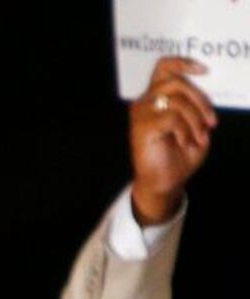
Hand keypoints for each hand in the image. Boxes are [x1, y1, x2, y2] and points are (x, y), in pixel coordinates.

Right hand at [130, 57, 215, 224]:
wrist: (166, 181)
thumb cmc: (180, 153)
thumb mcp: (196, 123)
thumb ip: (195, 104)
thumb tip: (205, 89)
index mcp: (157, 97)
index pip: (163, 67)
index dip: (182, 63)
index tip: (204, 71)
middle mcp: (145, 102)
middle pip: (176, 82)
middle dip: (200, 99)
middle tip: (211, 121)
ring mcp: (140, 114)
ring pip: (176, 99)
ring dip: (195, 118)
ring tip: (200, 135)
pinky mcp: (141, 128)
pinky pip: (171, 118)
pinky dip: (185, 131)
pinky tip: (186, 143)